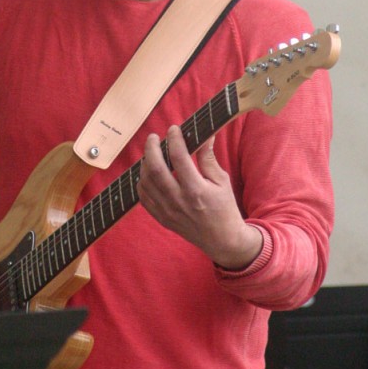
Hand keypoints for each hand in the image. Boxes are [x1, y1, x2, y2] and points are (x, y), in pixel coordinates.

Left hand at [137, 126, 262, 269]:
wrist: (222, 240)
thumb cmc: (225, 208)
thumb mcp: (222, 181)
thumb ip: (208, 158)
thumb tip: (204, 135)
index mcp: (196, 190)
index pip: (179, 157)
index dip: (174, 139)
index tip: (174, 129)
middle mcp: (178, 200)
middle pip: (155, 169)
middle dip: (151, 148)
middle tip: (154, 137)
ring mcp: (168, 211)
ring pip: (146, 182)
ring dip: (145, 164)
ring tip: (151, 153)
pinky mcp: (162, 219)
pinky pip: (144, 198)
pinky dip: (142, 182)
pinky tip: (148, 173)